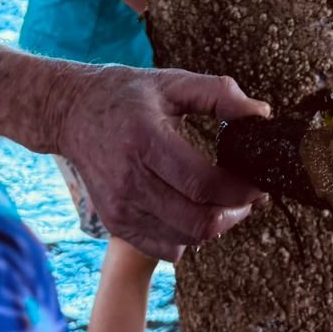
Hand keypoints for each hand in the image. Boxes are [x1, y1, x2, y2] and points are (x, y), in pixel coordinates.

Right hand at [55, 66, 270, 261]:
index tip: (259, 181)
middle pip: (197, 221)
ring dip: (214, 225)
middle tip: (247, 196)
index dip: (239, 189)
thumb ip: (219, 94)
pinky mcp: (116, 223)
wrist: (72, 113)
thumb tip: (261, 114)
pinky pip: (166, 249)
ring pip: (185, 239)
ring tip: (222, 200)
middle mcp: (129, 180)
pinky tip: (192, 210)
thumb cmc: (127, 95)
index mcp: (145, 140)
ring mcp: (120, 207)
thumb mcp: (172, 82)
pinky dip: (188, 237)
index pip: (202, 183)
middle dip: (234, 213)